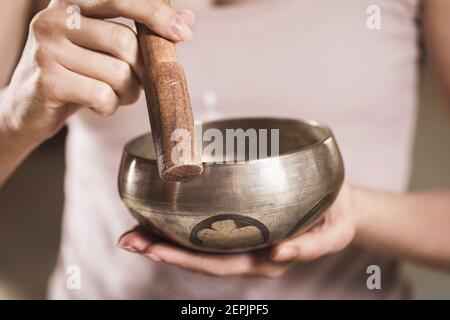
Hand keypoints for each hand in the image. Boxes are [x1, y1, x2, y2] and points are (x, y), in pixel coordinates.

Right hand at [1, 0, 194, 146]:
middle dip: (142, 70)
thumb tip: (186, 20)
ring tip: (116, 94)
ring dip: (128, 92)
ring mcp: (47, 48)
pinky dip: (110, 107)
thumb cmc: (77, 71)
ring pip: (118, 74)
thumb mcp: (104, 45)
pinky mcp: (47, 80)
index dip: (155, 14)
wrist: (30, 104)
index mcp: (72, 1)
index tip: (184, 32)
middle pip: (125, 43)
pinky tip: (99, 104)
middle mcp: (55, 17)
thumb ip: (140, 31)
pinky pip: (102, 96)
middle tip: (139, 82)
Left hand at [118, 184, 356, 277]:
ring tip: (132, 230)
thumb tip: (280, 251)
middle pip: (199, 257)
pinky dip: (180, 223)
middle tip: (128, 239)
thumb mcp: (334, 233)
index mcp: (266, 259)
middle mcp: (248, 252)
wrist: (339, 206)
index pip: (218, 264)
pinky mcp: (241, 220)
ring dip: (163, 237)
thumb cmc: (336, 217)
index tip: (153, 251)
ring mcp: (242, 238)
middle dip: (161, 249)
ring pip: (197, 244)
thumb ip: (311, 246)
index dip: (184, 260)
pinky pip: (207, 227)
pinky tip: (159, 213)